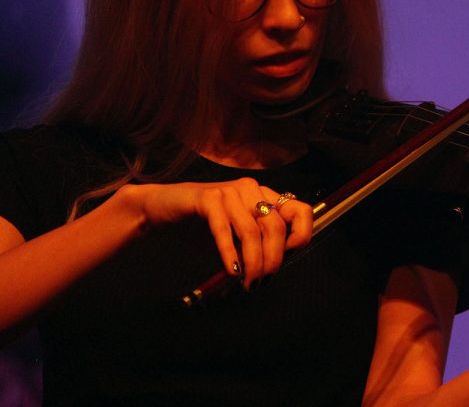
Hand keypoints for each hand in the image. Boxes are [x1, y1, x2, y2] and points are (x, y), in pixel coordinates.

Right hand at [118, 179, 313, 288]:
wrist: (163, 208)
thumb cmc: (203, 224)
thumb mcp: (237, 234)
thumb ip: (257, 243)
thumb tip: (275, 267)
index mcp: (264, 195)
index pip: (300, 210)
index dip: (302, 235)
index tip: (290, 257)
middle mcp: (251, 189)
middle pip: (276, 227)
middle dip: (273, 260)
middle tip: (261, 282)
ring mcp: (230, 192)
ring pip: (252, 232)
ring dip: (253, 263)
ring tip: (248, 283)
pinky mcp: (207, 198)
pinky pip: (224, 229)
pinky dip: (230, 254)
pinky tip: (232, 271)